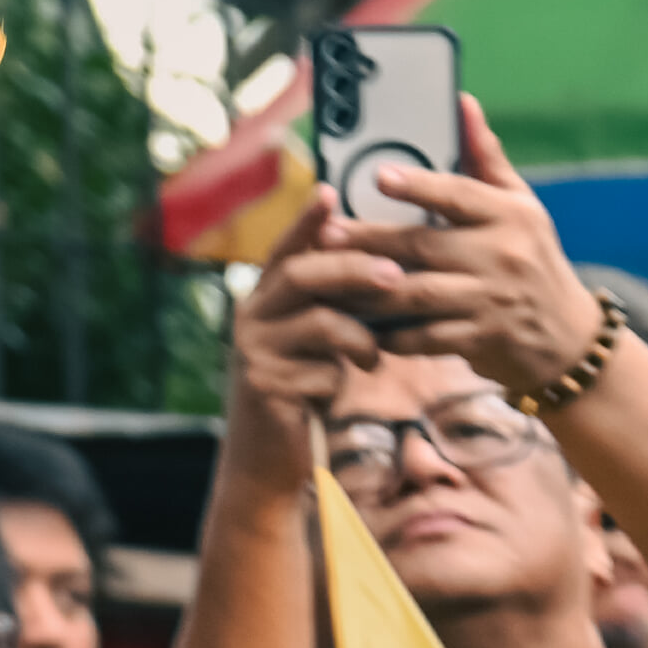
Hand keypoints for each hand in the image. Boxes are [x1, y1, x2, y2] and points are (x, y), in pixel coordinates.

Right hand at [223, 184, 411, 470]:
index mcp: (264, 298)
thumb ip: (330, 304)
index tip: (330, 191)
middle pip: (303, 275)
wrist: (266, 456)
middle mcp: (251, 318)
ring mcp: (255, 352)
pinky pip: (322, 370)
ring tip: (373, 355)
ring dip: (359, 336)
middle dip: (353, 270)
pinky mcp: (266, 386)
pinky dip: (342, 379)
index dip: (306, 220)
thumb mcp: (314, 340)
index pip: (286, 249)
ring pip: (320, 322)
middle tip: (396, 274)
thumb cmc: (302, 389)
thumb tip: (381, 264)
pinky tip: (338, 390)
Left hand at [342, 97, 609, 399]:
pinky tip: (358, 327)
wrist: (567, 336)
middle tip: (326, 232)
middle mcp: (503, 255)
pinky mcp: (480, 339)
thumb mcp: (521, 207)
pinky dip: (390, 334)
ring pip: (417, 293)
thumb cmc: (532, 259)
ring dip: (368, 290)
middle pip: (423, 244)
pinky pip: (424, 337)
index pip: (459, 194)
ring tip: (328, 281)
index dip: (418, 185)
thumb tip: (462, 103)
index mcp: (511, 216)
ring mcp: (491, 299)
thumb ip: (485, 159)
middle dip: (370, 239)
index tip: (378, 176)